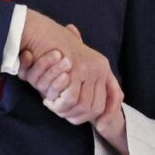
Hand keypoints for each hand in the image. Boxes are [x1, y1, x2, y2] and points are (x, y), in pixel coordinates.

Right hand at [20, 24, 129, 154]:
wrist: (38, 29)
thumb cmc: (53, 44)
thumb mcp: (73, 58)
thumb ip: (82, 76)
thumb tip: (96, 107)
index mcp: (102, 65)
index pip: (115, 96)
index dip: (109, 113)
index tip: (101, 126)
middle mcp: (99, 67)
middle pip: (97, 107)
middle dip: (80, 117)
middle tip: (62, 112)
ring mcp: (89, 68)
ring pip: (84, 106)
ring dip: (67, 112)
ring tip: (54, 105)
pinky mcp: (76, 70)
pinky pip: (72, 99)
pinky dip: (60, 105)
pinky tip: (50, 101)